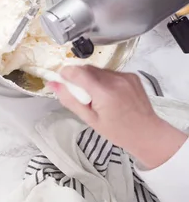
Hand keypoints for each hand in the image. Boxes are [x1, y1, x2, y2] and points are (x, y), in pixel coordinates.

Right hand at [50, 65, 186, 168]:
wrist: (147, 133)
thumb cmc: (118, 131)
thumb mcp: (89, 119)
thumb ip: (70, 100)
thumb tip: (53, 84)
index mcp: (104, 93)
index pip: (77, 72)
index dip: (65, 74)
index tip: (61, 80)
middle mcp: (116, 80)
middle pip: (86, 68)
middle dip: (78, 77)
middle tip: (79, 95)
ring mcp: (125, 76)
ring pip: (97, 69)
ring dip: (90, 78)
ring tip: (96, 97)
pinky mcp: (131, 75)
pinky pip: (109, 72)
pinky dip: (103, 80)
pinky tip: (108, 94)